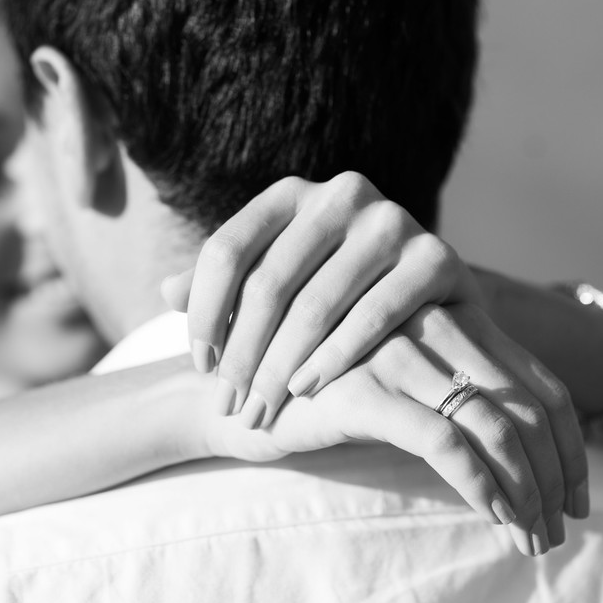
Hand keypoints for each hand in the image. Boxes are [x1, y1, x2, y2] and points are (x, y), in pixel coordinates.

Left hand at [162, 172, 481, 427]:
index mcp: (292, 194)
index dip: (205, 312)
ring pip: (316, 304)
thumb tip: (166, 293)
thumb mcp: (280, 279)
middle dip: (242, 353)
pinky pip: (375, 314)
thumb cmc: (339, 295)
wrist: (436, 303)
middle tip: (229, 404)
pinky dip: (336, 356)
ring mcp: (391, 221)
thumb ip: (228, 285)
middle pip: (268, 283)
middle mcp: (341, 194)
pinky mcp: (436, 256)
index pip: (227, 250)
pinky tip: (307, 389)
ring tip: (261, 407)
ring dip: (281, 366)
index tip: (200, 366)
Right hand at [200, 303, 587, 557]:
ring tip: (530, 539)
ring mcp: (396, 354)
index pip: (537, 382)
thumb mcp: (396, 388)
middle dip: (555, 476)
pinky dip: (481, 486)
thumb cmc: (317, 397)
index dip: (571, 445)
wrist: (230, 395)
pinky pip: (445, 441)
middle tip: (557, 532)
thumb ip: (451, 393)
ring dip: (526, 490)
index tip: (577, 500)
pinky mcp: (362, 390)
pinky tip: (492, 517)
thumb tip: (522, 453)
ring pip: (495, 424)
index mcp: (448, 323)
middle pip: (527, 404)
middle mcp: (429, 326)